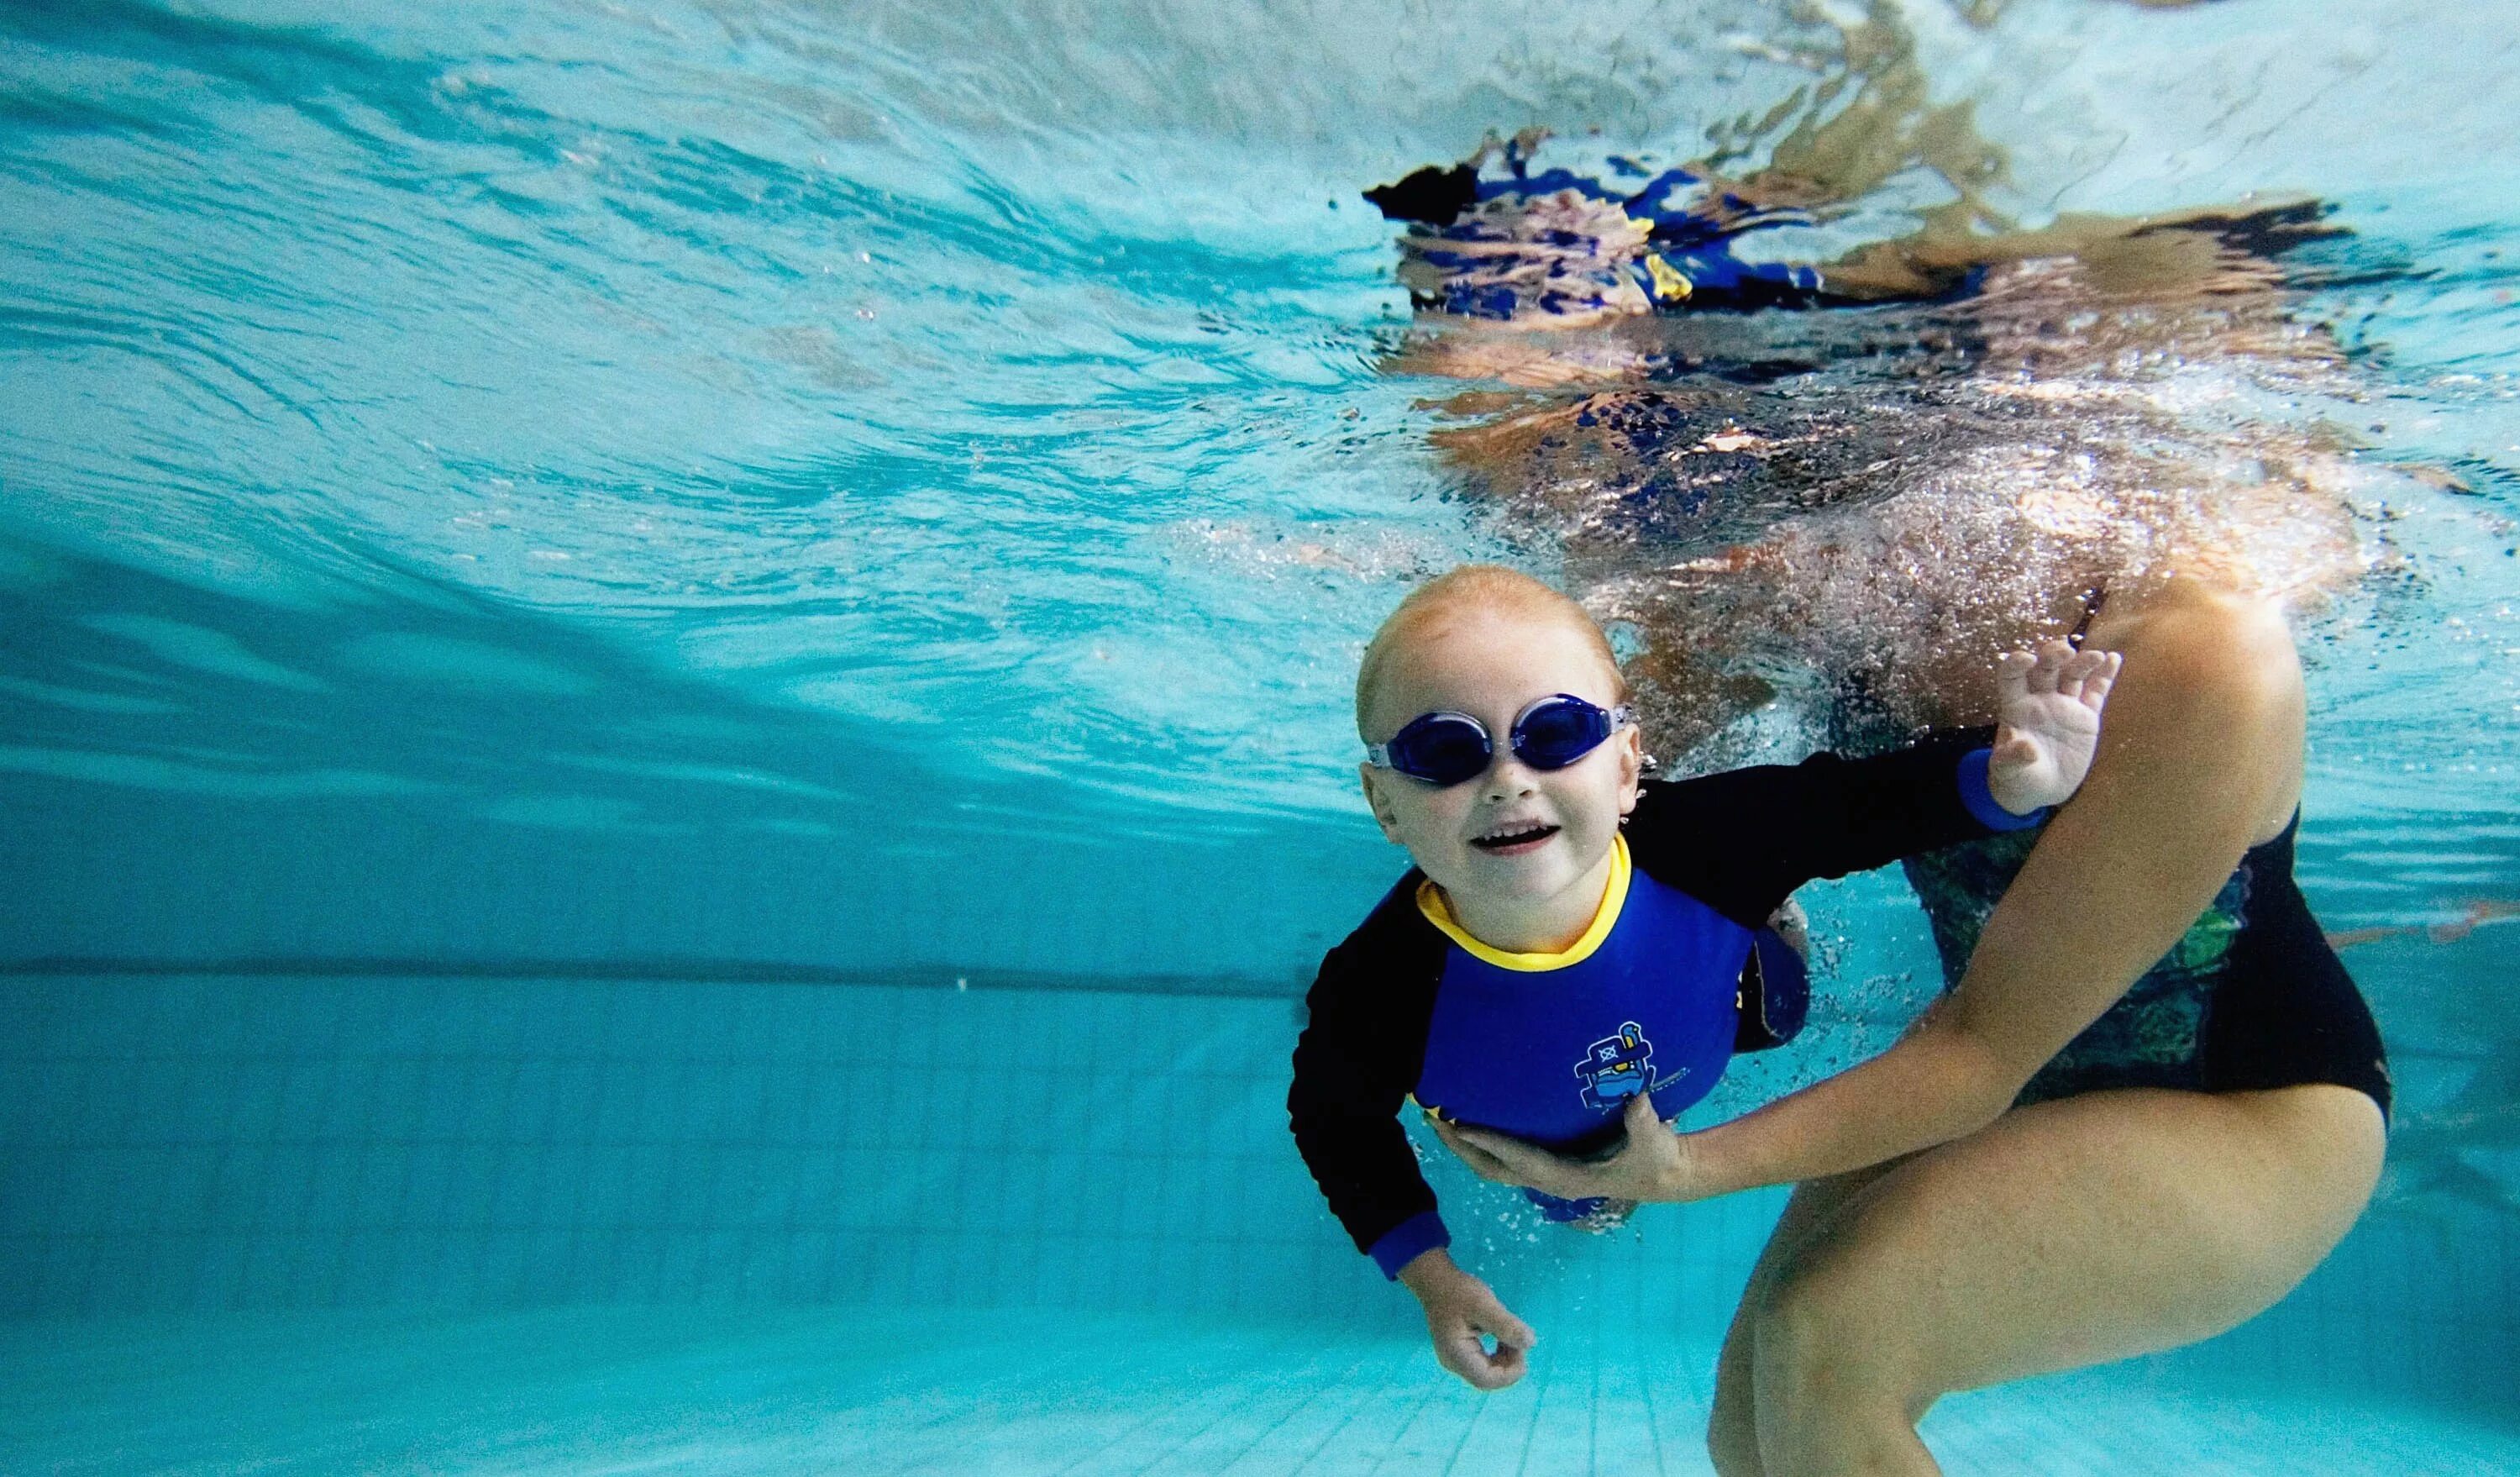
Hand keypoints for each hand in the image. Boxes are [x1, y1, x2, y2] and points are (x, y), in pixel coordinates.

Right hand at [1396, 1250, 1536, 1390]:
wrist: (1436, 1280)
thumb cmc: (1458, 1291)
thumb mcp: (1484, 1304)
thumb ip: (1506, 1325)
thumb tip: (1530, 1343)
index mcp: (1456, 1354)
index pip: (1487, 1379)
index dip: (1510, 1372)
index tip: (1522, 1348)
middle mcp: (1453, 1363)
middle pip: (1488, 1379)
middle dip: (1509, 1365)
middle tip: (1517, 1340)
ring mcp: (1455, 1360)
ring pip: (1487, 1373)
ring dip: (1505, 1360)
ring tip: (1510, 1337)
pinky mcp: (1460, 1353)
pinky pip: (1483, 1364)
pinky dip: (1498, 1355)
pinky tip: (1501, 1339)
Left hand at [1428, 1092, 1699, 1203]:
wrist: (1661, 1175)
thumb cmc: (1656, 1157)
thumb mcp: (1654, 1141)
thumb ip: (1645, 1123)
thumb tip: (1638, 1101)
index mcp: (1567, 1177)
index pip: (1520, 1159)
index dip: (1489, 1142)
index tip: (1460, 1125)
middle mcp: (1549, 1181)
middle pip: (1492, 1168)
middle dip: (1461, 1147)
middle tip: (1432, 1119)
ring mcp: (1545, 1177)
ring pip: (1493, 1167)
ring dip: (1465, 1147)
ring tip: (1439, 1120)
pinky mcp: (1546, 1168)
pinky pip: (1504, 1160)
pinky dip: (1481, 1145)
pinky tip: (1469, 1124)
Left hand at [1989, 639, 2121, 812]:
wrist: (2041, 789)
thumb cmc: (2017, 776)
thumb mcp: (2008, 770)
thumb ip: (2012, 757)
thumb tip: (2027, 749)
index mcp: (2016, 706)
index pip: (2012, 676)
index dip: (2016, 664)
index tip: (2026, 659)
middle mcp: (2040, 699)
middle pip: (2046, 668)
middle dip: (2053, 656)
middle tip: (2064, 650)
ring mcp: (2065, 705)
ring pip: (2073, 675)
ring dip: (2082, 662)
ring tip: (2095, 656)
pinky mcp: (2086, 716)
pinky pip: (2096, 692)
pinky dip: (2105, 675)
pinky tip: (2113, 659)